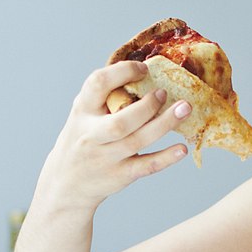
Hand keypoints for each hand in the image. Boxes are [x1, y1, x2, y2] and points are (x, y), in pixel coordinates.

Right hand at [43, 61, 192, 207]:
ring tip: (185, 109)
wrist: (67, 182)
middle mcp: (91, 135)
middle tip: (164, 92)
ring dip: (164, 124)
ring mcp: (106, 157)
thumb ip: (105, 96)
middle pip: (120, 122)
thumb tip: (145, 72)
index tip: (143, 69)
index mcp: (82, 111)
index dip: (122, 72)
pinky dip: (165, 157)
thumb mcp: (83, 114)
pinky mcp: (120, 176)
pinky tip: (182, 148)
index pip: (97, 84)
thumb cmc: (82, 139)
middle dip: (146, 106)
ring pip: (137, 141)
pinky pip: (146, 166)